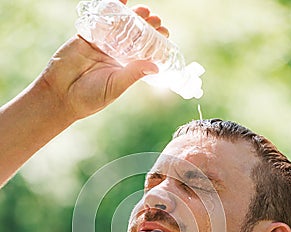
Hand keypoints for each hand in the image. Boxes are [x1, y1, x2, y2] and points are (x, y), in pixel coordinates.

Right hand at [41, 2, 169, 120]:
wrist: (60, 95)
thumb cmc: (89, 98)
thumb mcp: (115, 86)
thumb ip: (133, 74)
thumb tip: (155, 66)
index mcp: (123, 69)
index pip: (142, 52)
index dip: (153, 43)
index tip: (164, 34)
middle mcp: (113, 55)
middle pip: (133, 36)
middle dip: (145, 27)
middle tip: (156, 20)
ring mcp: (100, 44)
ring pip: (119, 26)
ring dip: (132, 17)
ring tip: (145, 11)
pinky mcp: (86, 36)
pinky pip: (99, 19)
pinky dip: (109, 9)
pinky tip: (122, 1)